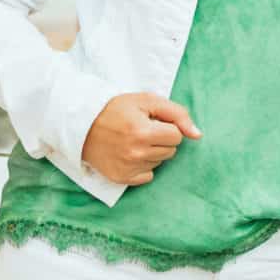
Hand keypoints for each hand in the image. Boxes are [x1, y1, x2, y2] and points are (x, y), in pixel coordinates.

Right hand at [81, 92, 200, 184]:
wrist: (81, 125)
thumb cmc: (115, 109)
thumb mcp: (146, 101)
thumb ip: (177, 114)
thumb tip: (198, 135)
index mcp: (143, 132)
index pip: (177, 136)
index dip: (167, 127)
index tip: (152, 122)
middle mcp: (136, 153)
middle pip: (170, 151)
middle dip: (161, 140)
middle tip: (141, 130)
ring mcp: (128, 168)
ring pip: (160, 163)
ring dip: (152, 152)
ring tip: (133, 141)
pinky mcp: (121, 178)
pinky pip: (147, 177)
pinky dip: (142, 166)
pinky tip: (129, 154)